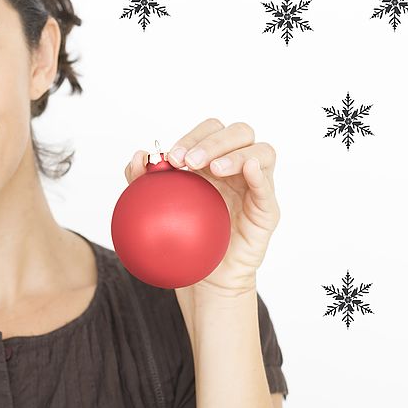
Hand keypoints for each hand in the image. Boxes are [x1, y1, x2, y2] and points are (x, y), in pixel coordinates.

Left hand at [124, 118, 279, 296]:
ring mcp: (256, 186)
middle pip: (239, 133)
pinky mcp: (267, 210)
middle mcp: (237, 167)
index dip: (193, 136)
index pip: (211, 131)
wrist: (205, 276)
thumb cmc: (186, 237)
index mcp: (213, 160)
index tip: (172, 156)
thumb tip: (139, 156)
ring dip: (236, 154)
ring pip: (261, 151)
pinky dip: (260, 174)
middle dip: (213, 141)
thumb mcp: (158, 206)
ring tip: (215, 169)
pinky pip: (268, 187)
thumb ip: (145, 180)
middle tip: (190, 162)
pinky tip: (249, 170)